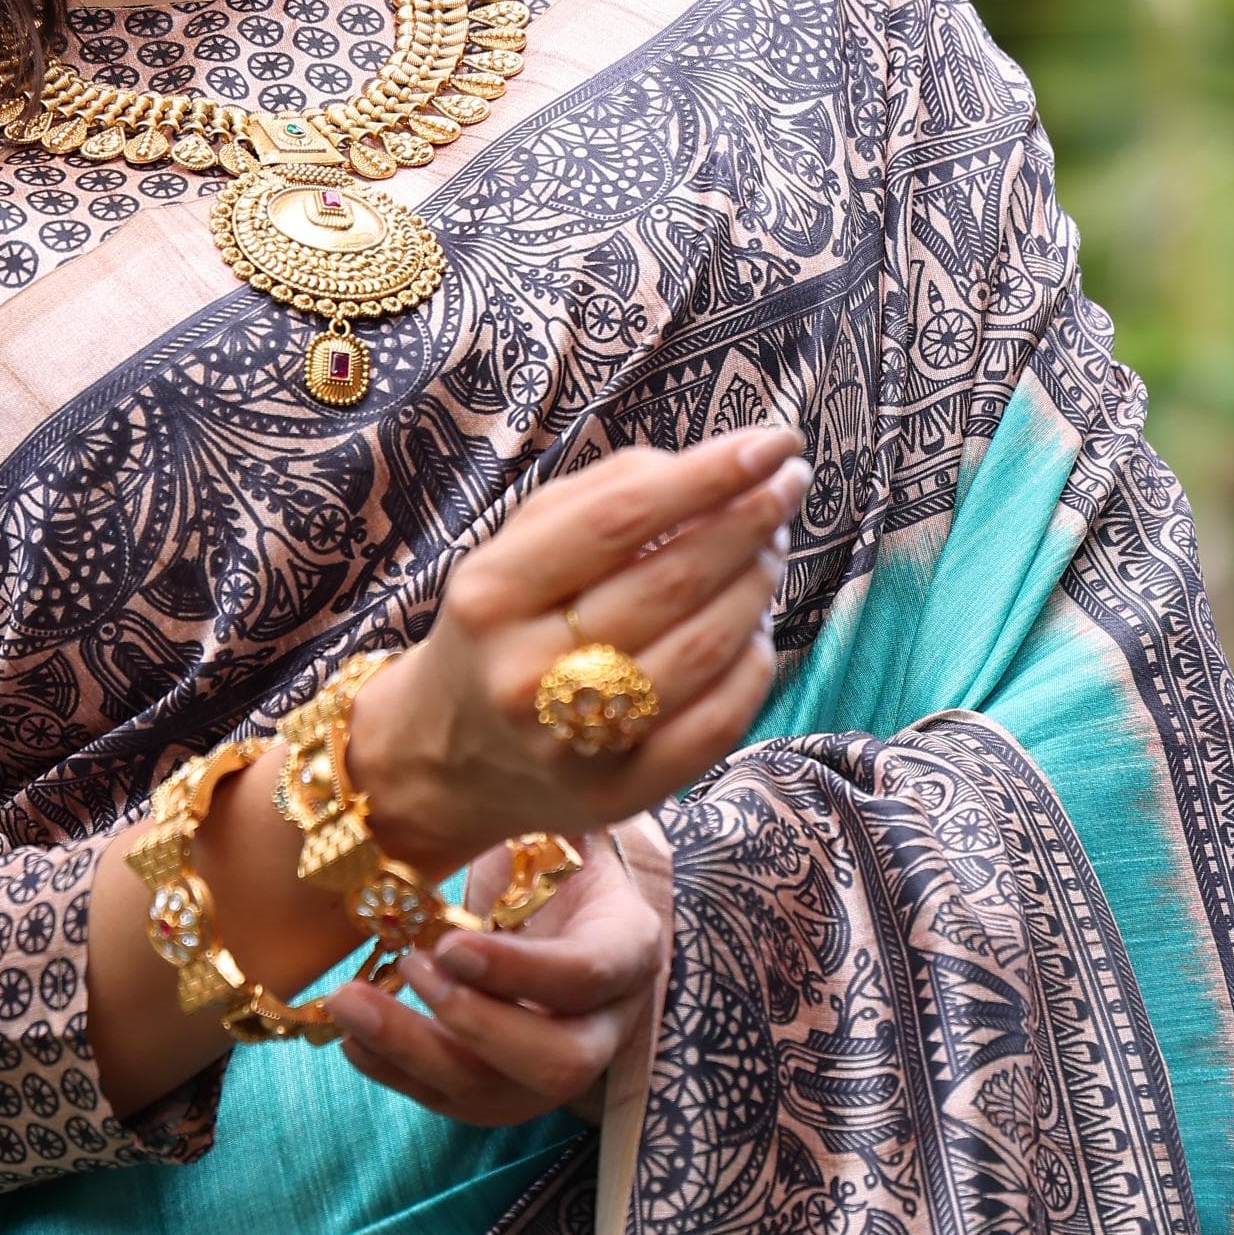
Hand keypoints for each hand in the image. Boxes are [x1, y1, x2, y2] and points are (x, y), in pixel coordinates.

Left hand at [322, 831, 662, 1127]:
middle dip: (473, 1025)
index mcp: (630, 948)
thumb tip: (498, 761)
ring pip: (497, 1097)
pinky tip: (349, 1037)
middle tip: (410, 967)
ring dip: (414, 1054)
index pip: (588, 976)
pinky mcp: (505, 1094)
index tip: (447, 946)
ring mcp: (556, 1069)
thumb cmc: (549, 859)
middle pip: (558, 1062)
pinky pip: (452, 1103)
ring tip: (348, 1001)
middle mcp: (606, 1024)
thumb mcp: (558, 829)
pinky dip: (395, 1072)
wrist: (554, 905)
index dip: (518, 972)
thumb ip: (538, 813)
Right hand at [347, 425, 807, 872]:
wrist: (445, 760)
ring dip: (759, 589)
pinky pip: (718, 722)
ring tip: (768, 553)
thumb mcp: (515, 548)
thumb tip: (708, 468)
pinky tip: (754, 631)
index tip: (774, 441)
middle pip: (670, 584)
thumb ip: (602, 495)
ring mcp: (574, 743)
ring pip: (704, 651)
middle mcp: (527, 674)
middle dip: (750, 524)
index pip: (618, 518)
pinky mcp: (620, 793)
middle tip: (788, 486)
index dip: (708, 475)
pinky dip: (754, 664)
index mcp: (494, 594)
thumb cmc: (499, 630)